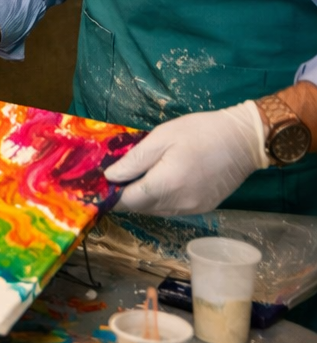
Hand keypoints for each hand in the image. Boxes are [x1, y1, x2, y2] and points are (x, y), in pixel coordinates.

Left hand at [104, 102, 268, 215]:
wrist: (245, 140)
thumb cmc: (201, 132)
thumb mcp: (162, 138)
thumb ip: (134, 161)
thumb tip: (110, 176)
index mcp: (166, 185)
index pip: (127, 201)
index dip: (110, 195)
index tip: (97, 184)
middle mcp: (178, 204)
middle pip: (140, 207)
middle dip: (123, 195)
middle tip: (112, 176)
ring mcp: (192, 208)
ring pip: (155, 210)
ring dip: (140, 198)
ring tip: (132, 177)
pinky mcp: (203, 207)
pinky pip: (171, 208)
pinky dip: (158, 199)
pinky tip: (156, 181)